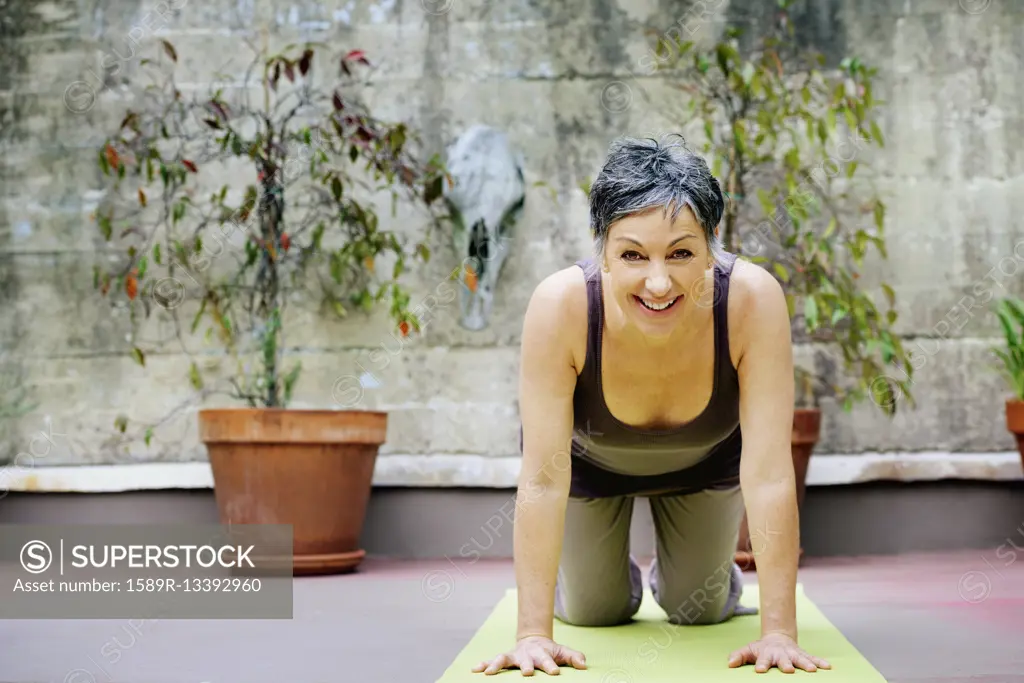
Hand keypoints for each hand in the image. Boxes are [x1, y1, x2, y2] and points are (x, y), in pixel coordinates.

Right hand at [472, 635, 586, 675]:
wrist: (533, 640)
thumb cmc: (549, 651)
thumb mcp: (563, 652)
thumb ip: (573, 657)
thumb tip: (583, 664)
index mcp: (542, 654)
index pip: (548, 661)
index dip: (551, 666)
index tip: (554, 673)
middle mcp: (526, 655)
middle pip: (526, 661)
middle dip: (526, 666)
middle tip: (526, 673)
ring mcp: (514, 656)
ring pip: (504, 659)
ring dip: (497, 665)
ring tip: (489, 672)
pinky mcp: (504, 658)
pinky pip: (492, 660)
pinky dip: (483, 664)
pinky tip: (475, 669)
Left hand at [728, 633, 830, 672]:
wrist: (777, 638)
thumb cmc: (761, 649)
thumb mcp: (748, 650)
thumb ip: (739, 656)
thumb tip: (729, 664)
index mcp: (766, 654)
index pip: (763, 661)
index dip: (761, 665)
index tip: (760, 670)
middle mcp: (781, 654)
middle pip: (783, 660)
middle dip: (786, 665)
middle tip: (789, 670)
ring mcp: (793, 654)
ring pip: (800, 659)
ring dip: (806, 664)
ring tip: (812, 670)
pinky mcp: (803, 655)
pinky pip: (812, 658)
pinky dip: (820, 662)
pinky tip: (827, 666)